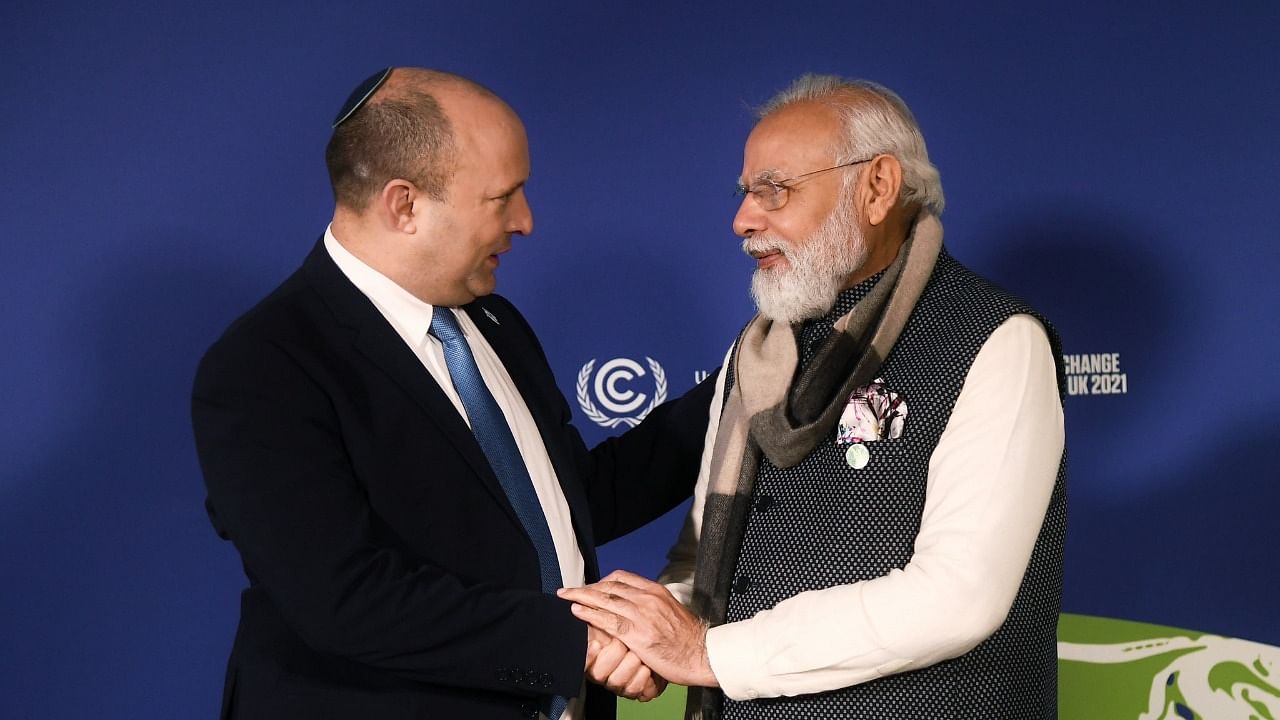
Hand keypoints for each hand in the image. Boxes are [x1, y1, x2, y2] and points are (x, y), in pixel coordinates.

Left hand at [559, 570, 716, 687]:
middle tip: (569, 590)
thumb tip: (635, 605)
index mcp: (655, 591)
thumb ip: (652, 604)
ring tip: (565, 597)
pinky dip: (590, 614)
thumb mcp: (670, 610)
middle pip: (609, 586)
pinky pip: (608, 620)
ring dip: (581, 597)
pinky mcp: (637, 634)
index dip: (600, 581)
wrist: (702, 653)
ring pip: (604, 599)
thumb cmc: (687, 637)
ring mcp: (642, 615)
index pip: (621, 577)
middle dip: (586, 587)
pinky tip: (577, 612)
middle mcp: (647, 598)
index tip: (589, 586)